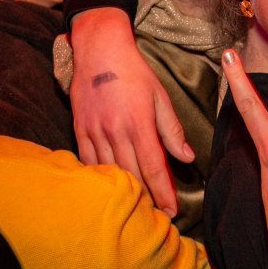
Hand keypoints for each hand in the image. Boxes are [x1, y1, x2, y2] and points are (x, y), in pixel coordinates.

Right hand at [70, 8, 192, 215]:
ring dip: (125, 193)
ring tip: (137, 209)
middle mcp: (115, 131)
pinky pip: (89, 163)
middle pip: (133, 176)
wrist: (99, 51)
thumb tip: (188, 158)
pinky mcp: (80, 130)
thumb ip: (172, 130)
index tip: (172, 211)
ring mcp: (95, 132)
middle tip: (158, 217)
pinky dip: (100, 179)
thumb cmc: (135, 72)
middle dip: (147, 199)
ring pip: (110, 173)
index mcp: (139, 123)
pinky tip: (109, 191)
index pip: (154, 167)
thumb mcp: (160, 97)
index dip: (164, 192)